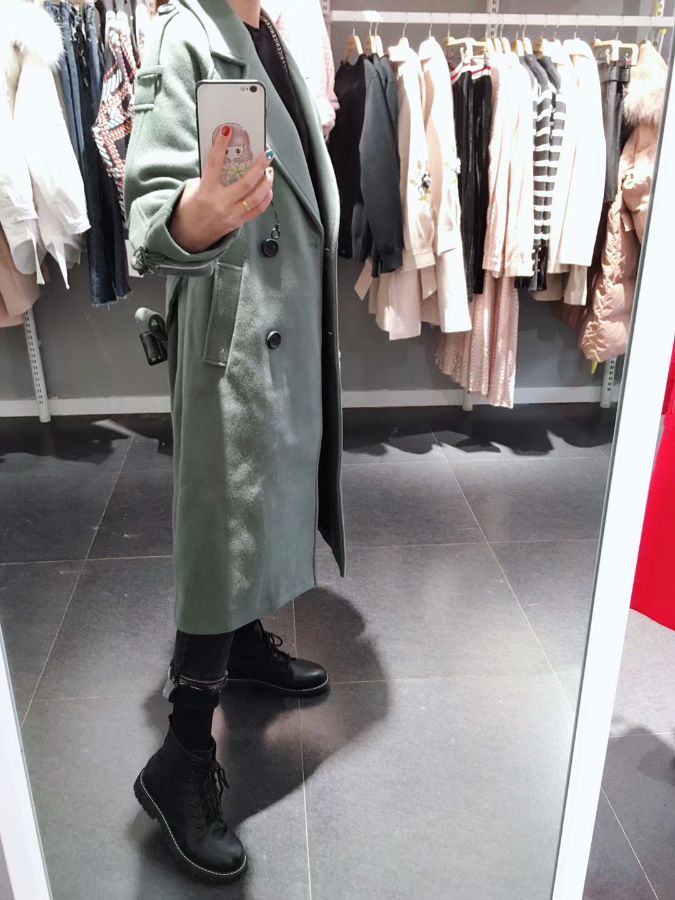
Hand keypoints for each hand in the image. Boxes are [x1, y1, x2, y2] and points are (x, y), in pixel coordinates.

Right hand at [169, 125, 274, 252]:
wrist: (189, 235)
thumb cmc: (191, 208)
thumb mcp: (194, 189)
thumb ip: (210, 176)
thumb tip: (227, 160)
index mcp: (206, 191)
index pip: (215, 164)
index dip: (221, 145)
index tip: (228, 131)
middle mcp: (220, 203)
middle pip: (246, 183)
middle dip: (259, 166)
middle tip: (267, 154)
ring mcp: (231, 214)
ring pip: (256, 197)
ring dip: (267, 182)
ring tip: (269, 171)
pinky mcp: (238, 223)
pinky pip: (258, 210)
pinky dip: (266, 198)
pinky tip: (268, 188)